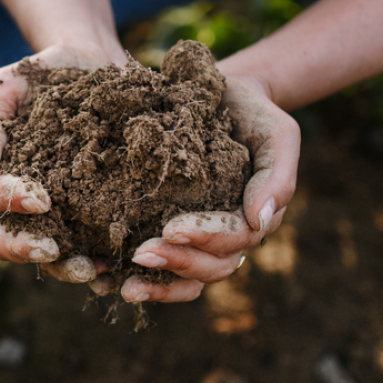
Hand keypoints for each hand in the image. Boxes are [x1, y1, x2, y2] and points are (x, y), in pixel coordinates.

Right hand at [0, 41, 124, 282]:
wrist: (94, 63)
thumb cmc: (44, 75)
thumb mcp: (8, 84)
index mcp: (4, 177)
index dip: (12, 206)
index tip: (40, 200)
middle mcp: (31, 203)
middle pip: (14, 243)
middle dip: (30, 251)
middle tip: (54, 251)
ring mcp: (67, 210)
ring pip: (56, 255)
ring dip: (69, 267)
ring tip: (95, 268)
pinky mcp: (102, 210)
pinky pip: (99, 244)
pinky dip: (109, 261)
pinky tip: (123, 263)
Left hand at [115, 76, 300, 302]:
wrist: (224, 96)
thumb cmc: (254, 114)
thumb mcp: (278, 135)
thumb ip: (277, 177)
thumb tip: (259, 221)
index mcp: (253, 218)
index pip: (234, 239)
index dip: (205, 238)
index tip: (171, 228)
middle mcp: (227, 236)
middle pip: (210, 267)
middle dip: (176, 263)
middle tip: (140, 255)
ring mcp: (199, 238)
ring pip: (187, 278)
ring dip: (157, 285)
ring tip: (124, 287)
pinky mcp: (169, 229)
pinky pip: (161, 266)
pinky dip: (138, 277)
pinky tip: (105, 279)